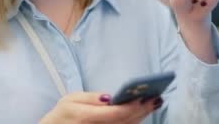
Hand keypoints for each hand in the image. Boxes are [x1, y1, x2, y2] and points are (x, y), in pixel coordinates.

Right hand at [40, 92, 161, 123]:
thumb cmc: (62, 115)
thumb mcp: (70, 99)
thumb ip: (90, 98)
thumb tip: (109, 98)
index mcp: (85, 117)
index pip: (115, 114)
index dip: (131, 107)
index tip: (144, 97)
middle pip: (124, 122)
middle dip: (142, 111)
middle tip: (156, 98)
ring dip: (141, 117)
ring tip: (153, 104)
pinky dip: (134, 123)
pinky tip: (142, 114)